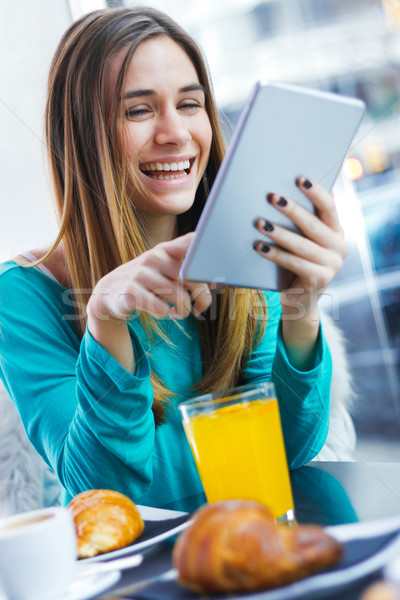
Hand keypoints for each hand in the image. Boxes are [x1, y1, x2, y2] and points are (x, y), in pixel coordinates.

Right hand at [87, 232, 211, 321]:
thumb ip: (190, 273)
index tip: (217, 264)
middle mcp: (154, 258)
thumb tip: (220, 281)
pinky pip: (162, 309)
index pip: (190, 241)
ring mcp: (142, 274)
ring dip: (184, 311)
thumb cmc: (146, 284)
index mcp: (165, 250)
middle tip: (199, 308)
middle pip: (193, 278)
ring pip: (180, 297)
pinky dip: (166, 315)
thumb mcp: (165, 273)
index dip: (207, 248)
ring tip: (179, 313)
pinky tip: (163, 313)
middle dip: (202, 298)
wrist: (109, 294)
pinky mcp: (132, 292)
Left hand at [253, 177, 347, 369]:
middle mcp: (340, 248)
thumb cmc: (295, 262)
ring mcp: (332, 266)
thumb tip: (294, 186)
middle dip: (291, 209)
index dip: (316, 192)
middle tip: (271, 197)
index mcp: (337, 232)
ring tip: (259, 223)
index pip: (329, 207)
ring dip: (279, 232)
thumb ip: (304, 218)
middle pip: (313, 225)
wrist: (298, 300)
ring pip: (302, 245)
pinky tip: (260, 246)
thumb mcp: (302, 239)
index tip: (299, 179)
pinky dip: (275, 254)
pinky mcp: (319, 281)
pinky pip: (294, 263)